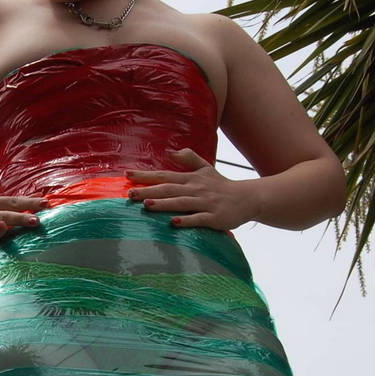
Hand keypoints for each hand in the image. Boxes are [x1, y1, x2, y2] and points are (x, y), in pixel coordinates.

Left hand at [127, 148, 258, 229]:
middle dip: (149, 191)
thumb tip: (171, 152)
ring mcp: (205, 203)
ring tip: (146, 205)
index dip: (146, 175)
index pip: (164, 175)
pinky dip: (186, 221)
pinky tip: (173, 223)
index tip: (127, 175)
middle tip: (130, 194)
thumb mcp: (205, 168)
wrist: (247, 198)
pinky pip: (198, 219)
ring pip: (181, 203)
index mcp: (191, 179)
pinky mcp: (214, 217)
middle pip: (169, 189)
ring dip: (164, 204)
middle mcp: (196, 189)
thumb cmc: (221, 185)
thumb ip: (189, 159)